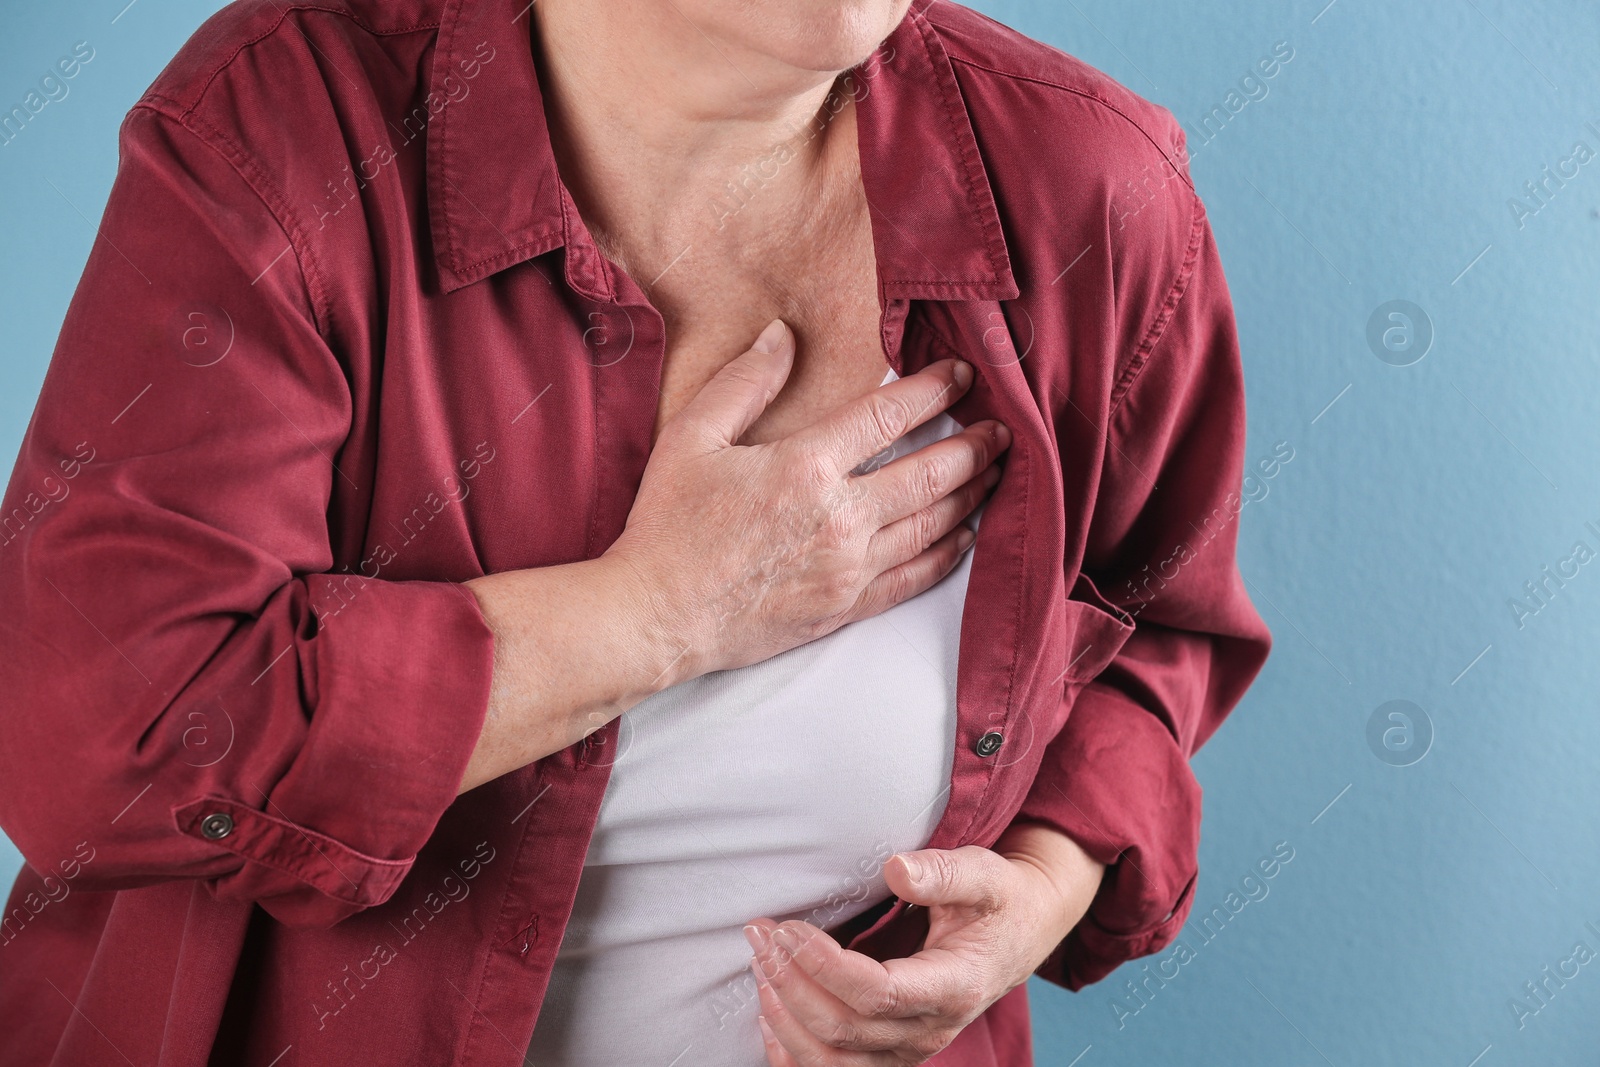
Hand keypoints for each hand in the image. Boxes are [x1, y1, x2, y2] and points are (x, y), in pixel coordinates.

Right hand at [607, 318, 1010, 684]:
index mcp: (806, 468)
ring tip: (993, 472)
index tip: (962, 374)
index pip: (889, 416)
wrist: (656, 616)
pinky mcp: (846, 608)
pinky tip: (963, 535)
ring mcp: (849, 569)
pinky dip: (948, 553)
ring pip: (933, 526)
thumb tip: (782, 334)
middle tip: (1002, 429)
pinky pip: (915, 577)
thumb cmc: (669, 527)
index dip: (934, 390)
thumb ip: (744, 382)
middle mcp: (840, 519)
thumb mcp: (692, 438)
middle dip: (975, 446)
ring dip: (971, 494)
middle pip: (931, 474)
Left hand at [742, 824, 1104, 1064]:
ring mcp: (910, 1047)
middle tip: (761, 935)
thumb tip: (896, 869)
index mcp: (955, 986)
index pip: (878, 993)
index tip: (788, 929)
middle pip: (845, 1029)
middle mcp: (931, 1029)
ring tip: (761, 967)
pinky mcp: (892, 1051)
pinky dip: (794, 1052)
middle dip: (792, 983)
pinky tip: (770, 1017)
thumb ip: (942, 872)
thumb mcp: (983, 874)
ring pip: (832, 1061)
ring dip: (786, 1018)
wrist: (1019, 933)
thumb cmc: (998, 901)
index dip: (825, 966)